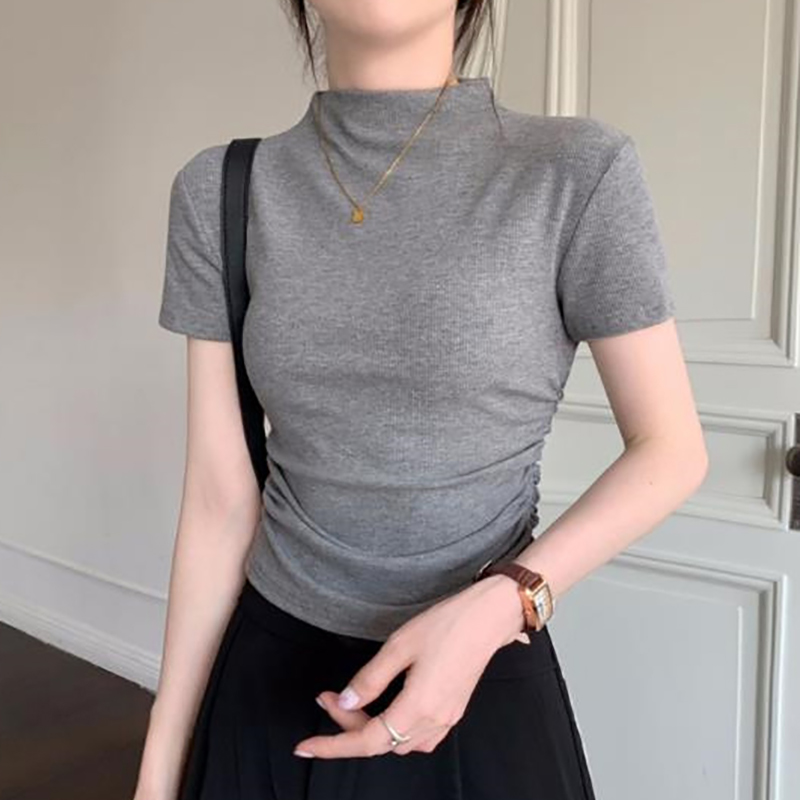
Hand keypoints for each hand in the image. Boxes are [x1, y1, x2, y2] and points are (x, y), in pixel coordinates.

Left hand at [293, 573, 525, 758]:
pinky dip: (395, 729)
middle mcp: (434, 720)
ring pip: (400, 742)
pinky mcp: (453, 709)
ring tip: (353, 702)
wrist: (490, 616)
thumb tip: (345, 701)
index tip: (305, 746)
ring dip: (372, 729)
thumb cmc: (449, 624)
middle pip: (382, 742)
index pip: (367, 741)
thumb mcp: (400, 644)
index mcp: (418, 706)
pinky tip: (386, 709)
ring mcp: (447, 717)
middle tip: (329, 699)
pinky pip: (418, 735)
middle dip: (349, 727)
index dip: (333, 746)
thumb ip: (370, 678)